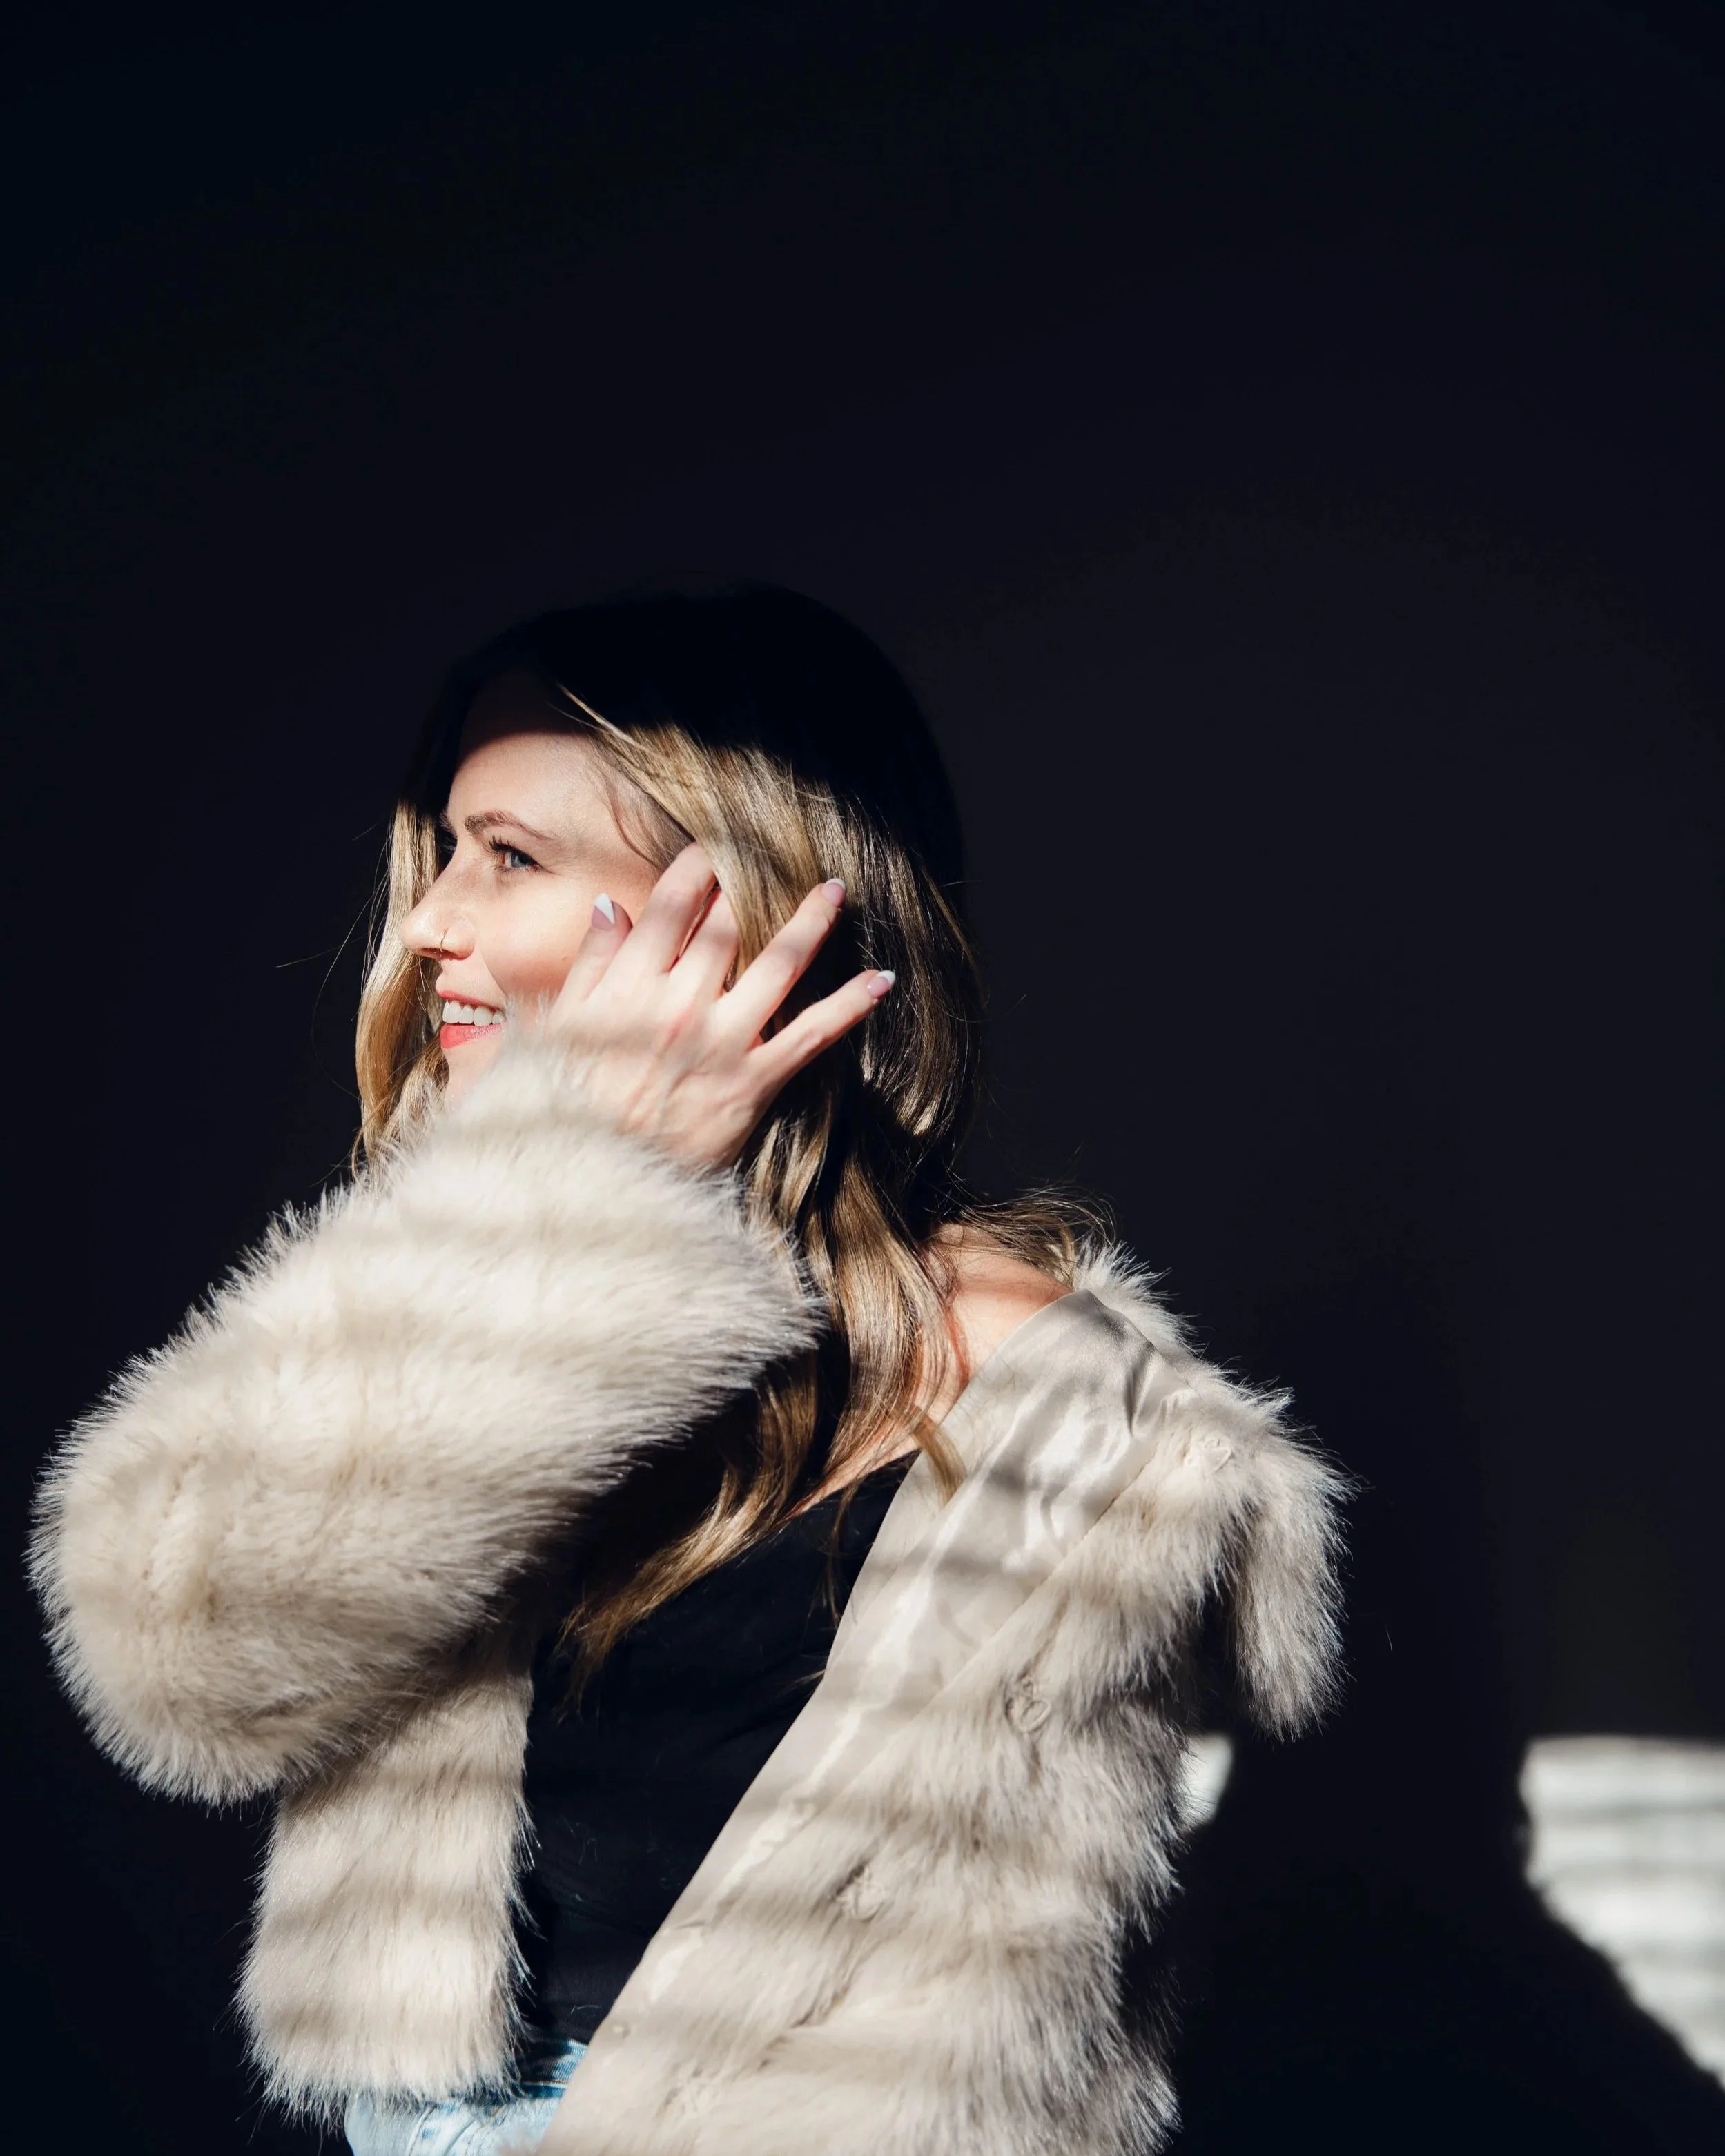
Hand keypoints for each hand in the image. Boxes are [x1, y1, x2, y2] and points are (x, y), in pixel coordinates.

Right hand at [539, 844, 893, 1169]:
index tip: (711, 850)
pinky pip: (811, 1035)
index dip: (694, 870)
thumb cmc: (567, 1106)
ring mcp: (721, 1043)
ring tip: (835, 892)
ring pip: (778, 966)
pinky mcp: (754, 1082)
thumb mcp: (556, 1029)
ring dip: (812, 923)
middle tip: (774, 855)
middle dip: (751, 884)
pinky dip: (849, 1005)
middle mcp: (679, 1006)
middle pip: (727, 927)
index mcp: (628, 987)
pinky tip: (880, 980)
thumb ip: (589, 965)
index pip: (671, 909)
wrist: (598, 1182)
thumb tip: (613, 907)